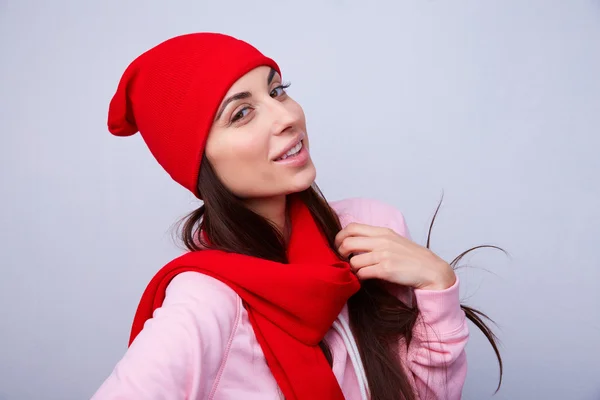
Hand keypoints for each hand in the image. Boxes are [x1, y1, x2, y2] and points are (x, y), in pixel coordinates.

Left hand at [335, 223, 455, 290]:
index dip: (340, 236)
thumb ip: (375, 239)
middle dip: (340, 252)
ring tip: (356, 271)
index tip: (338, 246)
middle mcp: (381, 241)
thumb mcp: (393, 241)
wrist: (430, 269)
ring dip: (351, 268)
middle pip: (348, 242)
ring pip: (353, 261)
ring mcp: (384, 255)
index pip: (352, 227)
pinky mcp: (386, 269)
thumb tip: (354, 243)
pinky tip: (363, 278)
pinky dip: (359, 277)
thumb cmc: (411, 257)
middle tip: (342, 260)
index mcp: (382, 231)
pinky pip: (362, 273)